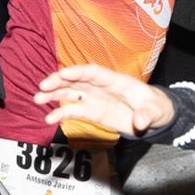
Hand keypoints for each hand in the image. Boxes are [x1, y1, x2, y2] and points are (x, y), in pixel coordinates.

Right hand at [33, 65, 172, 134]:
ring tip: (38, 99)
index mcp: (116, 81)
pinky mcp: (93, 112)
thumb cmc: (156, 107)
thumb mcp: (156, 110)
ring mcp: (96, 99)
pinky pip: (75, 111)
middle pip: (77, 80)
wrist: (155, 117)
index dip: (78, 72)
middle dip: (59, 81)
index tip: (63, 74)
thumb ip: (147, 115)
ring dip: (54, 95)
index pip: (94, 72)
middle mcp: (102, 87)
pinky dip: (62, 113)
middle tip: (43, 86)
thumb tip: (139, 122)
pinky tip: (50, 118)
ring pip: (71, 93)